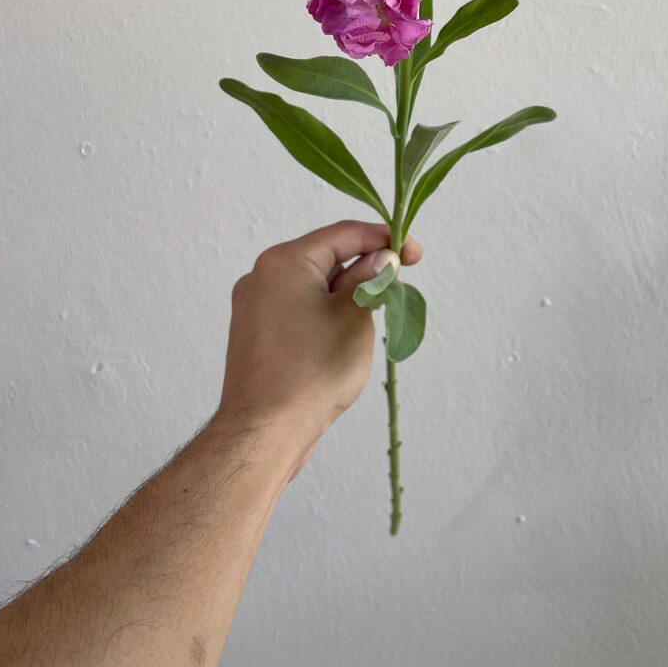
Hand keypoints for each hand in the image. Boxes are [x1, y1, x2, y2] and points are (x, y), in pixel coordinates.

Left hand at [217, 220, 421, 474]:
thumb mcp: (354, 317)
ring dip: (346, 293)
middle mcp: (262, 276)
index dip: (383, 239)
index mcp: (284, 262)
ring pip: (312, 286)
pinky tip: (345, 335)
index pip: (344, 234)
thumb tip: (380, 259)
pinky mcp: (256, 334)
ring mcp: (254, 307)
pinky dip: (325, 312)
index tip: (413, 253)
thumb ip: (369, 280)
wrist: (265, 432)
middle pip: (325, 258)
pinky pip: (298, 308)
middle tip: (397, 286)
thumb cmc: (312, 372)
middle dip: (364, 269)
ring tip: (374, 315)